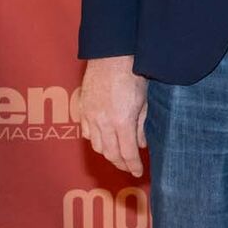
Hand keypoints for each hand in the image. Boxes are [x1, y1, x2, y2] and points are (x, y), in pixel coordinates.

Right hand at [79, 56, 148, 176]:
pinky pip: (86, 132)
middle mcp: (103, 122)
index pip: (128, 153)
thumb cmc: (133, 73)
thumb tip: (141, 144)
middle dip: (121, 163)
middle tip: (129, 167)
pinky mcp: (83, 108)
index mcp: (122, 121)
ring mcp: (90, 116)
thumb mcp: (144, 101)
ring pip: (96, 146)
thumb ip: (141, 125)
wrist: (112, 54)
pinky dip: (94, 140)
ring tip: (117, 155)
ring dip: (108, 153)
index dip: (133, 166)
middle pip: (111, 153)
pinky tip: (103, 139)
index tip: (138, 172)